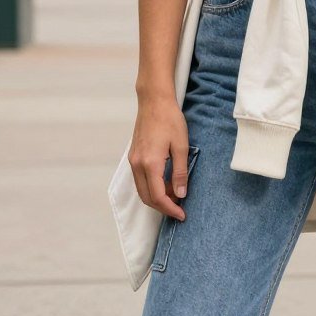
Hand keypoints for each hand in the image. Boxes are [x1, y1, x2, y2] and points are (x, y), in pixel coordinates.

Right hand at [128, 93, 190, 220]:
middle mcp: (137, 164)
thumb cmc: (170, 120)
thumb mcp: (181, 146)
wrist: (154, 101)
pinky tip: (166, 182)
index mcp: (150, 163)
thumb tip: (180, 194)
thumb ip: (180, 172)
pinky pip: (140, 179)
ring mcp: (133, 160)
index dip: (170, 209)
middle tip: (180, 209)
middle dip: (163, 207)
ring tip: (175, 195)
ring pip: (142, 190)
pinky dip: (151, 187)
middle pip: (147, 197)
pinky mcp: (134, 156)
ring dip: (157, 197)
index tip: (182, 214)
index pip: (158, 196)